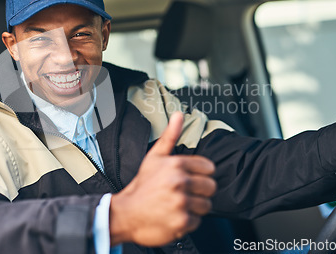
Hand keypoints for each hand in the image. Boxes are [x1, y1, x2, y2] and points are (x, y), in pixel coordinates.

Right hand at [109, 112, 216, 246]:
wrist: (125, 213)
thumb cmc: (142, 186)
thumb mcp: (154, 157)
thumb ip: (170, 136)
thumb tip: (179, 115)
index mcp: (176, 164)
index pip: (209, 168)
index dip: (200, 174)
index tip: (189, 179)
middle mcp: (180, 181)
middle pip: (210, 187)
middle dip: (199, 192)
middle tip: (183, 193)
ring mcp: (181, 202)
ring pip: (206, 205)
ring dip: (194, 207)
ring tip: (178, 205)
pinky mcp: (182, 221)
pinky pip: (198, 221)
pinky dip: (187, 221)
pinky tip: (174, 215)